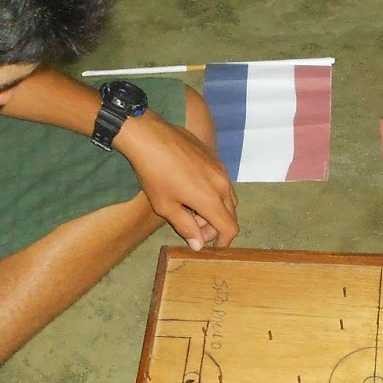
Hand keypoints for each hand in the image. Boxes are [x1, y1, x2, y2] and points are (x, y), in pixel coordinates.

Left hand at [113, 111, 238, 248]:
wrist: (151, 137)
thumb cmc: (154, 174)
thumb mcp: (165, 206)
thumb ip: (186, 227)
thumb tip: (199, 244)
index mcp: (211, 200)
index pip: (230, 228)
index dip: (223, 242)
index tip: (211, 246)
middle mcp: (222, 184)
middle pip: (231, 214)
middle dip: (216, 226)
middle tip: (194, 227)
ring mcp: (221, 169)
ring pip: (228, 197)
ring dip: (216, 209)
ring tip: (192, 208)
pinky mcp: (215, 157)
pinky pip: (223, 181)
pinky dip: (214, 192)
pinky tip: (193, 188)